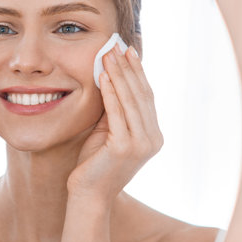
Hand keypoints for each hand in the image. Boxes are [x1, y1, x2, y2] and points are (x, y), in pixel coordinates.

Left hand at [68, 44, 162, 200]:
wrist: (88, 195)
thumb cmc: (94, 165)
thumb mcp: (108, 132)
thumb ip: (115, 111)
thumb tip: (112, 78)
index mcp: (153, 136)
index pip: (146, 98)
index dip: (137, 73)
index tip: (128, 52)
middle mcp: (153, 140)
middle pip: (141, 95)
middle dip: (129, 68)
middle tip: (118, 46)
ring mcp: (141, 144)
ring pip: (131, 101)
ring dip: (120, 75)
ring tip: (110, 55)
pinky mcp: (125, 148)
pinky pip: (117, 113)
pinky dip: (111, 93)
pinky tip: (104, 76)